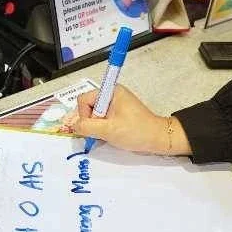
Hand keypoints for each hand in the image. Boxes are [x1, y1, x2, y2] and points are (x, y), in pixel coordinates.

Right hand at [70, 85, 190, 155]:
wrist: (158, 139)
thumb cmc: (136, 131)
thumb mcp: (108, 130)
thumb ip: (87, 127)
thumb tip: (73, 125)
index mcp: (110, 91)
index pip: (83, 100)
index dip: (84, 115)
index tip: (94, 126)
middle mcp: (111, 95)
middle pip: (87, 107)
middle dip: (91, 122)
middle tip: (102, 132)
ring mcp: (115, 104)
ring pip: (94, 115)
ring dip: (97, 127)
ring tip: (108, 135)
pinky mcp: (118, 114)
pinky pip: (102, 119)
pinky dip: (102, 128)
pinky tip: (110, 136)